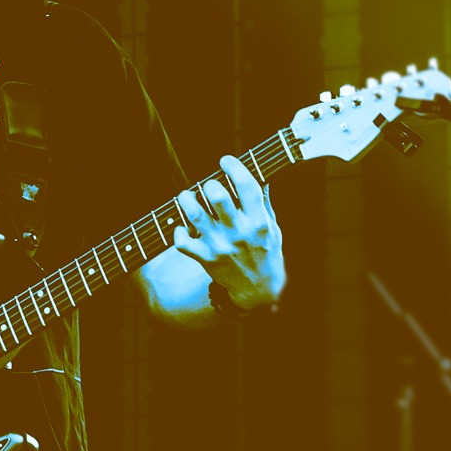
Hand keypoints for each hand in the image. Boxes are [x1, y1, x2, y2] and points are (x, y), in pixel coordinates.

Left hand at [172, 155, 285, 310]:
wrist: (259, 290)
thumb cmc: (266, 252)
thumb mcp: (273, 227)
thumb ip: (263, 202)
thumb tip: (260, 173)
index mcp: (258, 222)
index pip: (247, 186)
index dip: (234, 167)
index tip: (225, 161)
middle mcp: (239, 232)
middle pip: (218, 198)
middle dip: (210, 184)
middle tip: (209, 186)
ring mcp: (221, 246)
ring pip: (195, 216)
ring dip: (187, 201)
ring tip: (187, 196)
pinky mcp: (206, 259)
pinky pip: (183, 244)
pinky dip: (178, 232)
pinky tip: (182, 226)